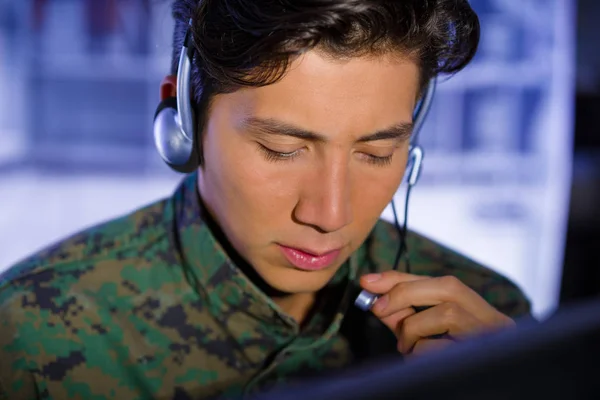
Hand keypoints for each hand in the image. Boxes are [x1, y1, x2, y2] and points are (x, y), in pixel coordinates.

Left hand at [359, 271, 515, 356]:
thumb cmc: (446, 370)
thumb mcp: (424, 337)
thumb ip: (405, 317)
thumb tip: (376, 299)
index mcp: (480, 312)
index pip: (441, 282)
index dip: (402, 278)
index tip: (368, 281)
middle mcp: (494, 322)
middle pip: (449, 286)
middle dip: (405, 292)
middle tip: (377, 307)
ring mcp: (493, 340)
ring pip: (447, 313)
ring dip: (413, 328)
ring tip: (405, 347)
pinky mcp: (481, 360)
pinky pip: (442, 347)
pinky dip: (420, 351)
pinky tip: (417, 361)